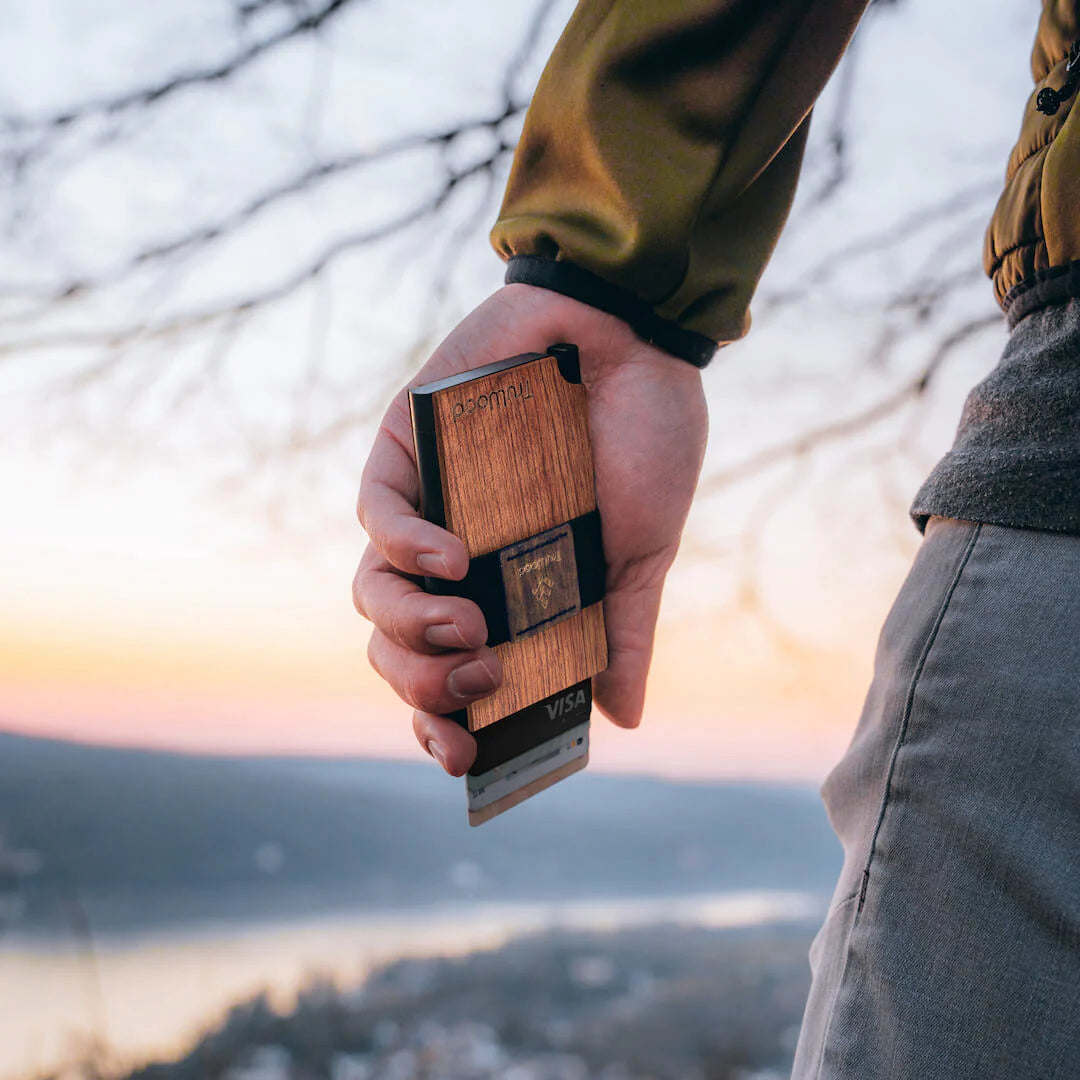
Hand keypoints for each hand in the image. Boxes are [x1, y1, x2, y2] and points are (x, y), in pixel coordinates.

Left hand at [353, 284, 707, 775]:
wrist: (638, 339)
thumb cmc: (644, 442)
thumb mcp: (641, 554)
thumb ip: (623, 632)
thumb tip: (624, 719)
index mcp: (509, 590)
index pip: (451, 673)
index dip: (443, 721)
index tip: (463, 755)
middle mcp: (458, 557)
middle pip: (399, 645)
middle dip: (423, 683)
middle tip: (477, 682)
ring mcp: (429, 505)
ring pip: (374, 590)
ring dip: (409, 625)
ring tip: (466, 629)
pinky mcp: (410, 447)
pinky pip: (377, 512)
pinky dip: (405, 545)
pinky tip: (448, 560)